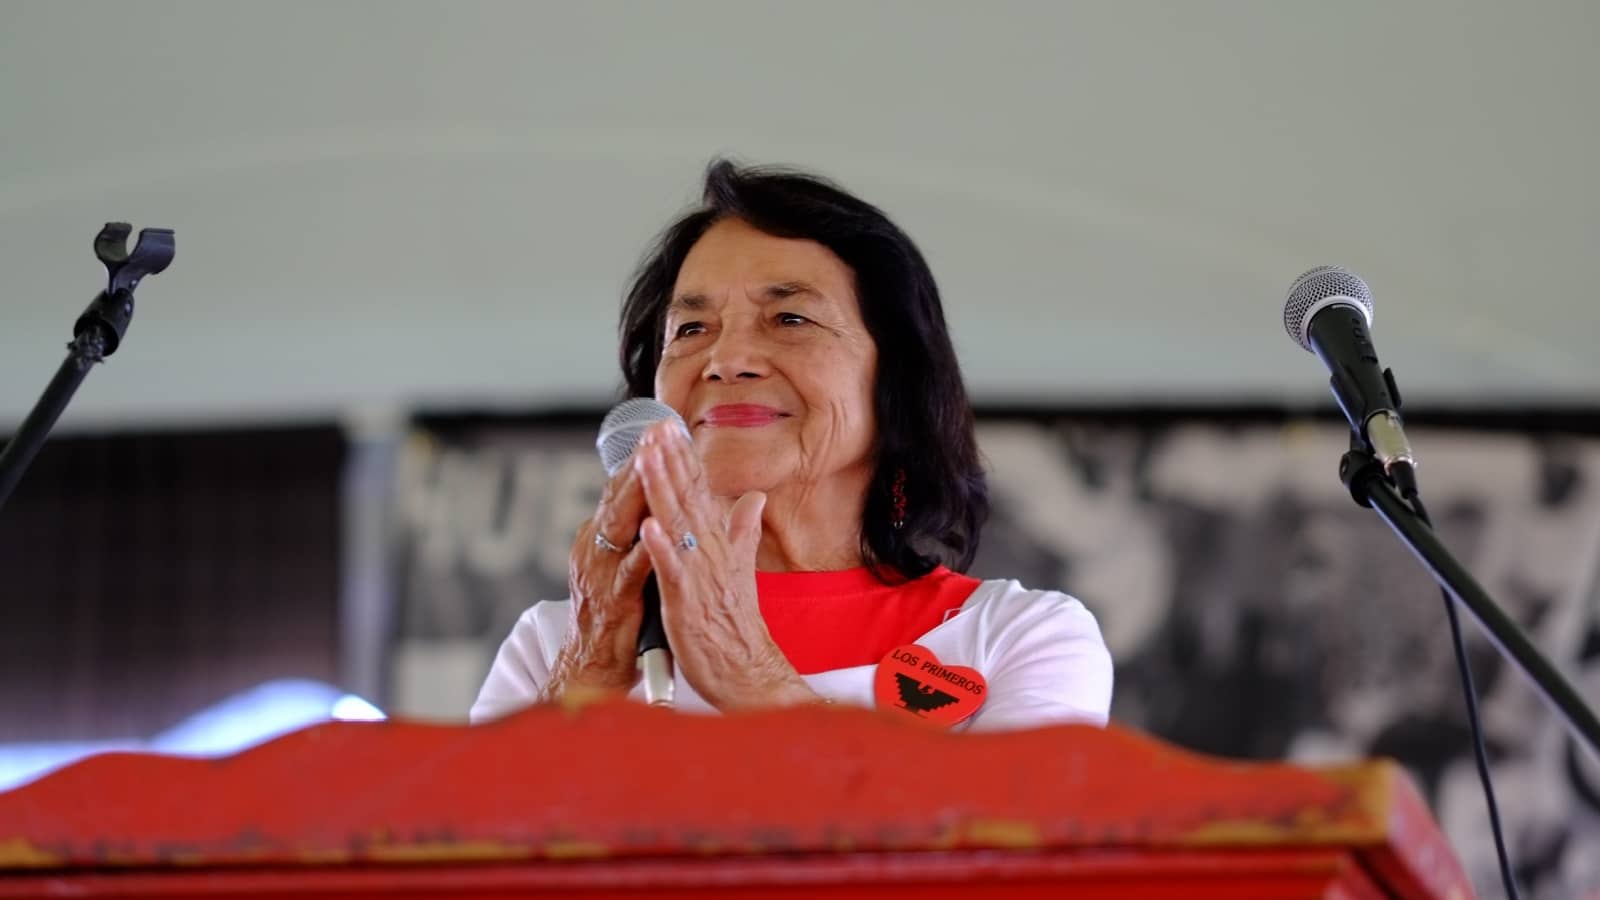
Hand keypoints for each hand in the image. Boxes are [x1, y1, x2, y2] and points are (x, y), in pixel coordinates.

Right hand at [545, 452, 655, 700]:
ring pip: (618, 526)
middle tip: (656, 430)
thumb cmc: (618, 618)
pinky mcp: (612, 602)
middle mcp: (594, 550)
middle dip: (638, 463)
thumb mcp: (626, 568)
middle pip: (618, 498)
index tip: (662, 428)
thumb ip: (640, 534)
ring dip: (636, 494)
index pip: (623, 491)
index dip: (643, 459)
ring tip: (652, 464)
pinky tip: (655, 532)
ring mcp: (599, 575)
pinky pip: (628, 572)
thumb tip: (654, 501)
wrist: (593, 669)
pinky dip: (641, 551)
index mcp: (601, 540)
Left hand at [632, 420, 820, 710]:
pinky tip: (648, 525)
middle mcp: (708, 552)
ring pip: (677, 525)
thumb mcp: (740, 569)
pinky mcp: (687, 602)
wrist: (746, 670)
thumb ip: (744, 531)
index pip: (698, 491)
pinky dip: (661, 548)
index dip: (683, 457)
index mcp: (716, 543)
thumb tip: (754, 498)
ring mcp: (697, 576)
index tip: (668, 425)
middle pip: (686, 499)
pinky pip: (672, 571)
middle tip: (655, 426)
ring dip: (662, 490)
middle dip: (669, 461)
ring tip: (646, 458)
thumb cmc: (736, 623)